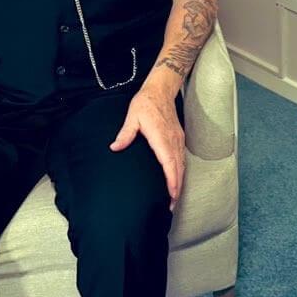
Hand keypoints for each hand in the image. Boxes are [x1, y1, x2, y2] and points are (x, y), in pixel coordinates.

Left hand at [111, 87, 184, 209]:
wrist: (161, 90)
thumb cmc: (146, 103)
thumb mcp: (133, 116)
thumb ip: (125, 133)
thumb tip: (115, 147)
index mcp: (161, 137)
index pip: (169, 163)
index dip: (171, 180)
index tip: (171, 195)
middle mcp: (172, 140)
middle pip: (178, 168)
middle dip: (176, 187)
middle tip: (172, 205)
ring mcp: (177, 139)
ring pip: (181, 164)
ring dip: (179, 181)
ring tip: (174, 198)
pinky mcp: (178, 138)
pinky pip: (181, 158)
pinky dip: (180, 171)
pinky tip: (176, 179)